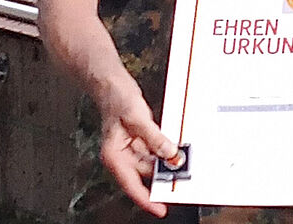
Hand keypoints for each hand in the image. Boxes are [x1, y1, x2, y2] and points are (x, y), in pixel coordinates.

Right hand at [96, 79, 179, 217]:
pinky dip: (163, 153)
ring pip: (151, 165)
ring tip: (180, 163)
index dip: (146, 199)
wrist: (112, 84)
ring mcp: (130, 150)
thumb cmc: (116, 99)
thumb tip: (169, 154)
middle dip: (161, 178)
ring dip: (164, 165)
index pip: (131, 185)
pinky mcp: (138, 142)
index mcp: (114, 156)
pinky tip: (173, 150)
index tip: (160, 208)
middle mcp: (121, 157)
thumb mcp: (138, 119)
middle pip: (144, 176)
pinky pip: (153, 153)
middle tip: (180, 180)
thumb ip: (155, 139)